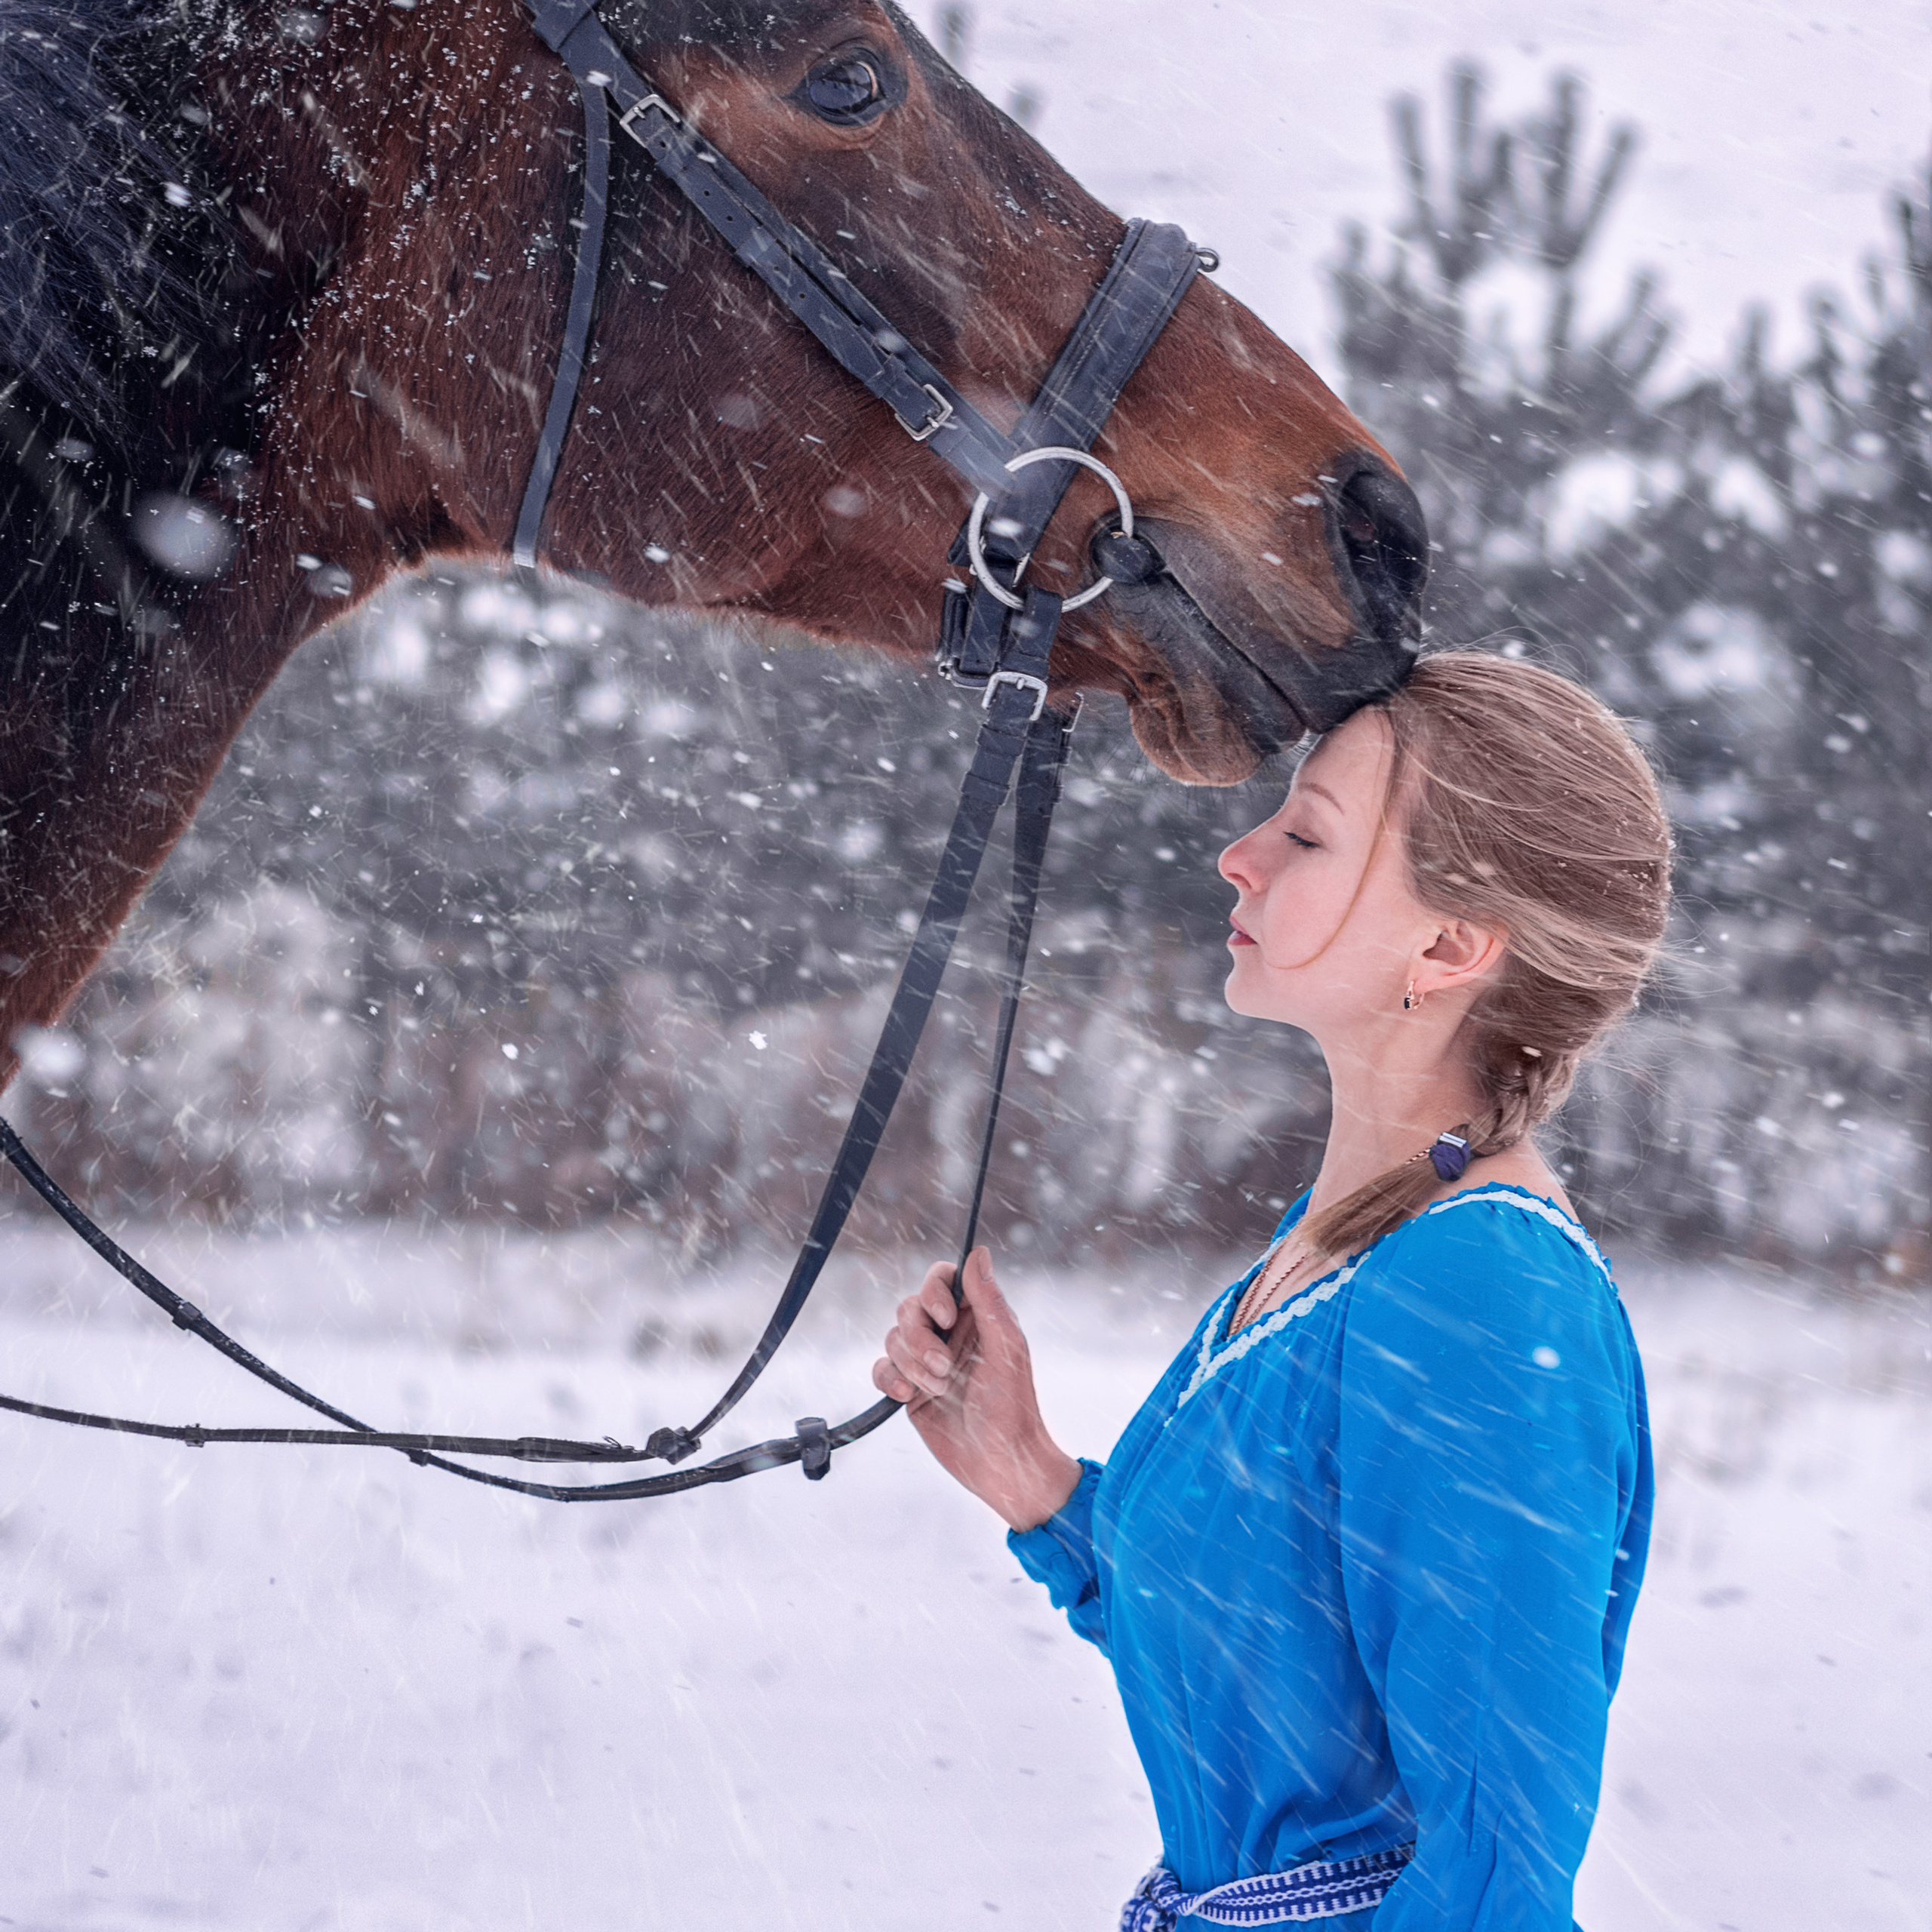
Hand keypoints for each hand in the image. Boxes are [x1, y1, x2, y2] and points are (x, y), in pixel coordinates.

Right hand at [871, 1246, 1080, 1529]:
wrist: (998, 1463)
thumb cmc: (1013, 1407)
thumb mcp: (1006, 1350)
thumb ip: (989, 1302)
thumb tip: (977, 1253)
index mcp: (976, 1317)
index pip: (942, 1279)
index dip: (933, 1291)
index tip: (944, 1317)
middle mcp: (948, 1334)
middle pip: (910, 1308)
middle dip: (920, 1338)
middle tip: (945, 1369)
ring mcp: (926, 1361)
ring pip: (893, 1338)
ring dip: (912, 1364)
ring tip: (939, 1389)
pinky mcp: (908, 1387)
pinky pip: (882, 1368)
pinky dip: (890, 1380)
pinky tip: (908, 1397)